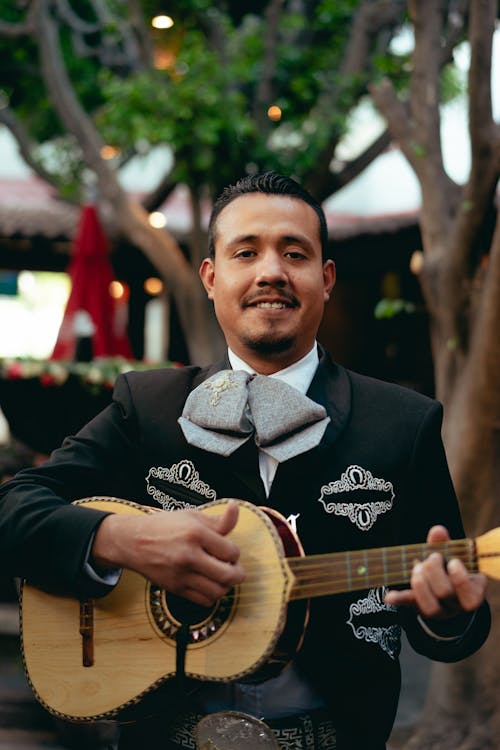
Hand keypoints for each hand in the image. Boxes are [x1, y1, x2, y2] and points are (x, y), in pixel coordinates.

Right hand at [92, 501, 244, 606]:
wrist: (133, 541)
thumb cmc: (165, 527)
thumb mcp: (192, 516)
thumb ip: (218, 519)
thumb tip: (235, 508)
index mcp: (196, 533)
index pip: (231, 552)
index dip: (235, 553)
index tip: (229, 551)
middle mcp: (188, 555)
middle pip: (228, 575)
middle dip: (238, 574)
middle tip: (234, 568)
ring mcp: (180, 574)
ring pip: (217, 592)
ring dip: (225, 586)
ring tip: (221, 576)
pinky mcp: (174, 589)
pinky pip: (203, 601)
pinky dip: (212, 596)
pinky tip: (208, 584)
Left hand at [385, 525, 486, 619]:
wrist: (446, 585)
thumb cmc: (451, 566)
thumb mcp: (452, 554)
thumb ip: (445, 544)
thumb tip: (438, 530)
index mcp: (473, 592)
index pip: (471, 596)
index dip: (460, 578)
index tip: (453, 562)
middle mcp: (457, 606)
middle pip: (445, 593)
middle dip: (434, 570)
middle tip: (431, 558)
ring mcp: (440, 611)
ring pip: (430, 608)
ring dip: (419, 583)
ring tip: (417, 567)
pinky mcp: (420, 608)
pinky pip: (409, 605)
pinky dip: (399, 599)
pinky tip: (389, 597)